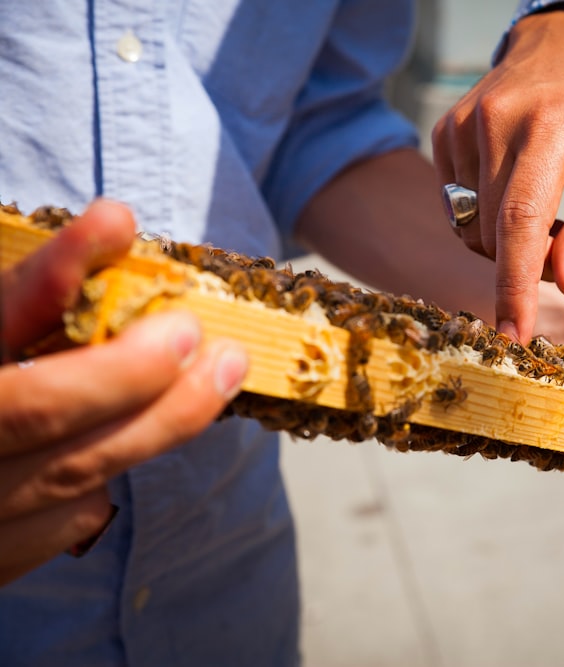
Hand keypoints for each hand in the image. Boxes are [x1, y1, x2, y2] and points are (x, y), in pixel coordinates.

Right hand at [0, 200, 247, 584]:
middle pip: (37, 408)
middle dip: (129, 368)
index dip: (51, 272)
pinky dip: (109, 476)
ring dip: (162, 421)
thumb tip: (116, 225)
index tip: (117, 225)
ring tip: (221, 372)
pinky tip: (134, 439)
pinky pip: (69, 519)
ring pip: (73, 470)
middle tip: (193, 330)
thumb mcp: (3, 334)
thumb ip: (30, 300)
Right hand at [432, 7, 563, 341]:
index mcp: (551, 128)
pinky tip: (512, 188)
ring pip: (470, 230)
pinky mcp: (444, 132)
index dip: (515, 285)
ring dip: (506, 242)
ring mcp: (462, 125)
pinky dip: (485, 218)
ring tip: (543, 208)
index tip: (514, 335)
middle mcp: (496, 121)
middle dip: (528, 261)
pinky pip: (456, 209)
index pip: (521, 221)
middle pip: (495, 236)